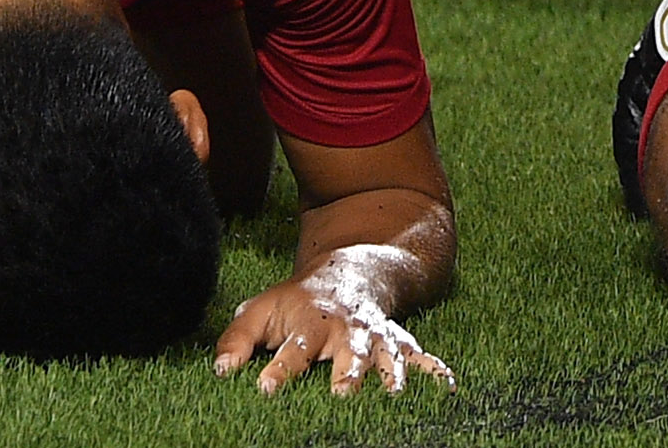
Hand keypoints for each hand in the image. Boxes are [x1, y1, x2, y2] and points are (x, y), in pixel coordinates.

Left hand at [214, 256, 453, 397]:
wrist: (352, 271)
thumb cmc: (299, 300)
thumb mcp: (262, 310)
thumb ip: (237, 339)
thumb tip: (219, 370)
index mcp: (311, 323)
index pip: (292, 350)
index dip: (279, 370)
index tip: (264, 387)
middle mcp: (348, 330)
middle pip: (349, 351)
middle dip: (347, 371)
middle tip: (342, 392)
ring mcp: (377, 335)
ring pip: (388, 354)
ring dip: (391, 373)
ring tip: (395, 395)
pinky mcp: (397, 341)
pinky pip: (420, 355)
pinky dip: (435, 370)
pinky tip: (448, 387)